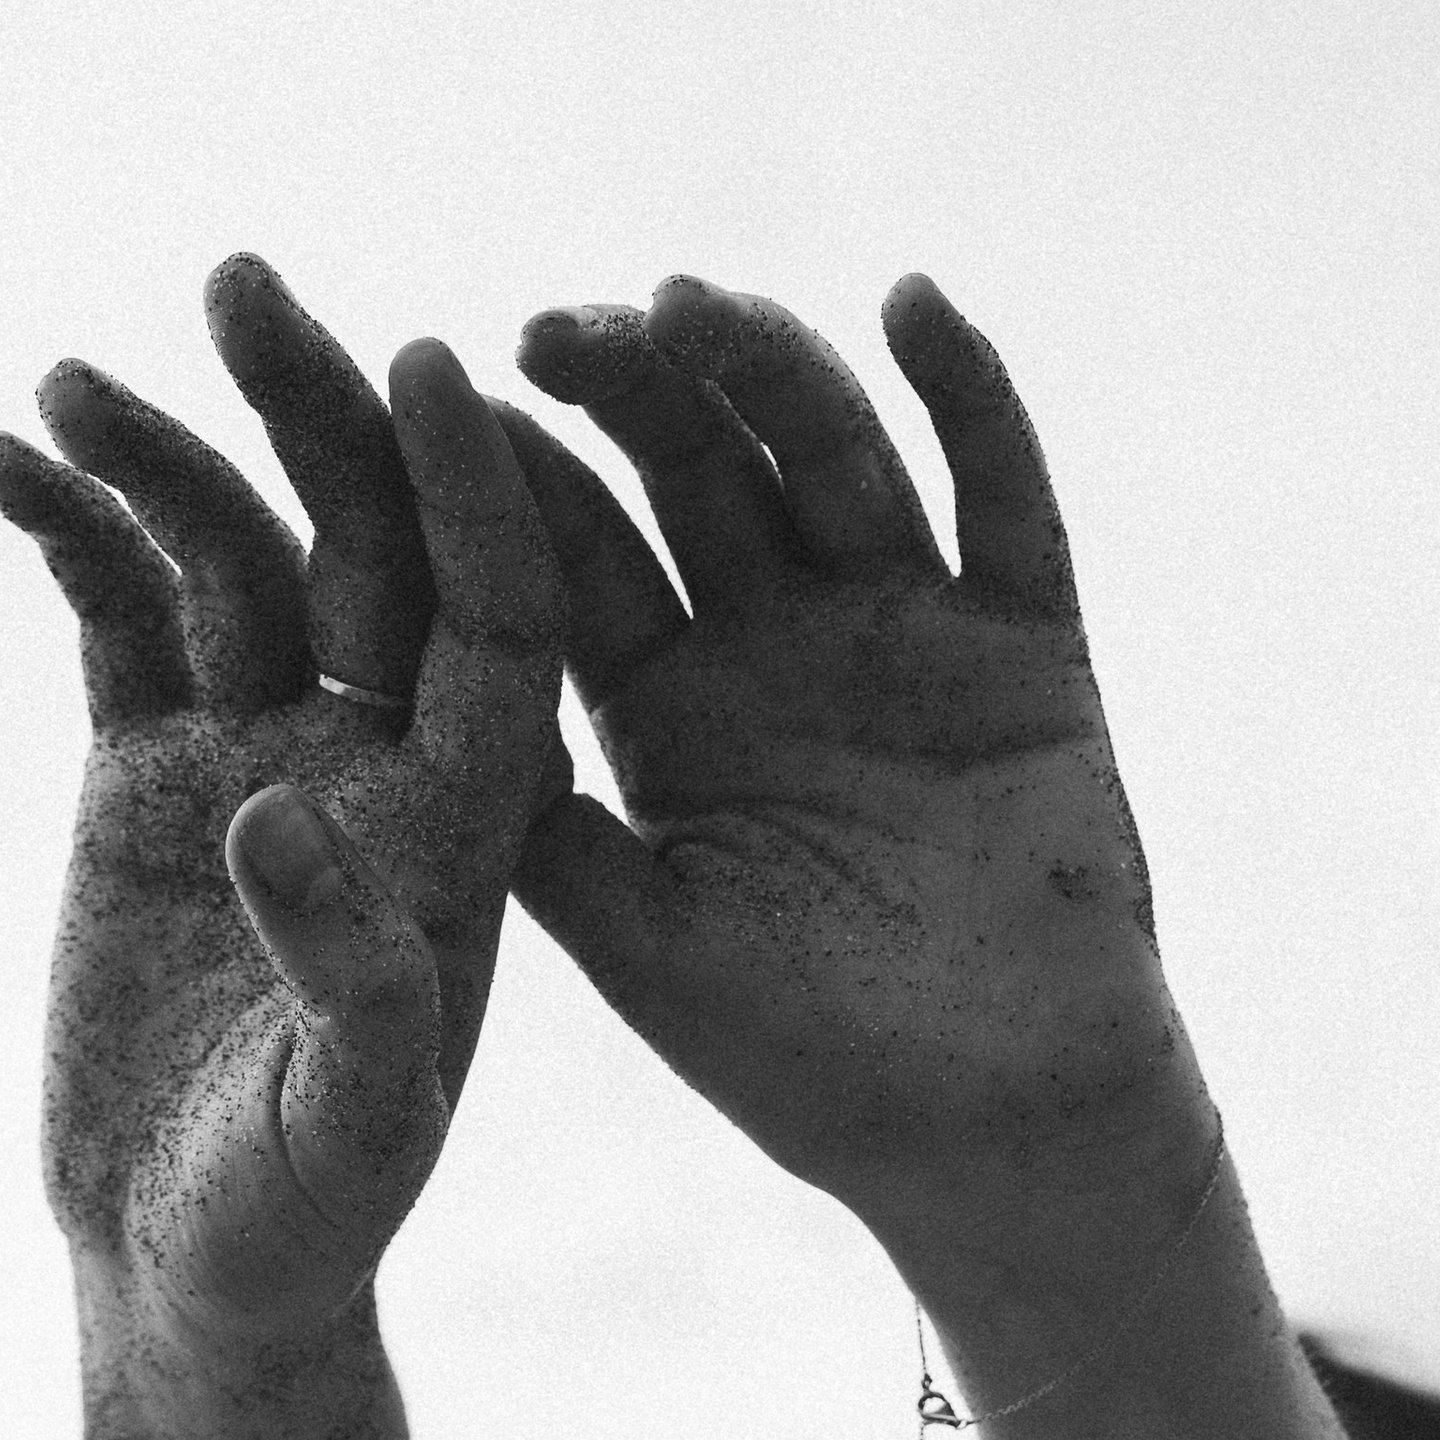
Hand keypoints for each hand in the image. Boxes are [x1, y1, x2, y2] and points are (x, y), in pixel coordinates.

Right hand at [0, 258, 562, 1357]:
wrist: (187, 1269)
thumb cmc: (305, 1220)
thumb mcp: (351, 1125)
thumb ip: (347, 974)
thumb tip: (279, 801)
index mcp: (473, 825)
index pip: (499, 623)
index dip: (471, 496)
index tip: (428, 365)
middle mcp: (383, 759)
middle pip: (364, 546)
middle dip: (312, 414)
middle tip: (245, 284)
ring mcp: (261, 749)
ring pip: (227, 557)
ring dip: (161, 457)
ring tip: (70, 380)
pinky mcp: (147, 768)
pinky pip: (118, 616)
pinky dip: (73, 536)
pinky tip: (10, 463)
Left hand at [500, 276, 1202, 1270]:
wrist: (1000, 1136)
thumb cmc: (812, 1069)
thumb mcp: (643, 949)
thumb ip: (545, 837)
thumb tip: (413, 724)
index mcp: (664, 707)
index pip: (575, 558)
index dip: (512, 481)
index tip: (430, 401)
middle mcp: (774, 643)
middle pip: (689, 473)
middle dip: (624, 394)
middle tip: (551, 333)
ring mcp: (903, 632)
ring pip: (826, 455)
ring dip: (762, 370)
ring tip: (690, 307)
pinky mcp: (1026, 645)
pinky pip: (1002, 499)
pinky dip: (969, 399)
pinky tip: (913, 303)